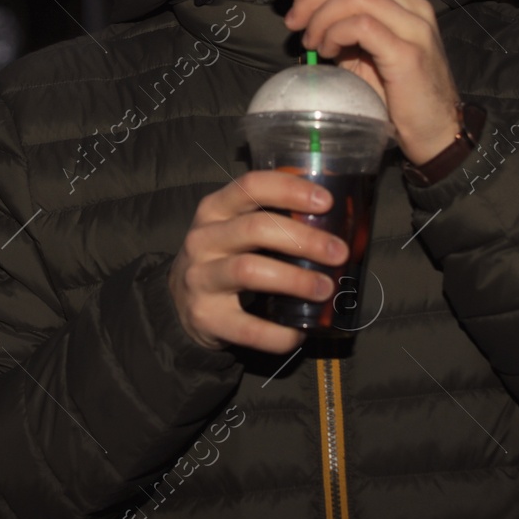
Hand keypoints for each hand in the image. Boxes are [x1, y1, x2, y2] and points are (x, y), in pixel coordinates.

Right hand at [168, 170, 349, 353]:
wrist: (179, 302)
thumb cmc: (222, 257)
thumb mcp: (234, 229)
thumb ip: (271, 220)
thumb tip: (335, 226)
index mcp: (215, 209)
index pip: (251, 186)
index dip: (290, 190)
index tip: (326, 202)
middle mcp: (203, 239)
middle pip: (255, 229)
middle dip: (304, 240)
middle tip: (338, 252)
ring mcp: (200, 278)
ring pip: (249, 271)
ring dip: (295, 280)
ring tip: (325, 289)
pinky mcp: (205, 317)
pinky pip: (247, 327)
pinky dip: (279, 332)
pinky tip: (299, 330)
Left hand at [274, 0, 461, 166]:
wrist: (436, 132)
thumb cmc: (398, 98)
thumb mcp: (364, 56)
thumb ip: (342, 31)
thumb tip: (305, 14)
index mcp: (402, 2)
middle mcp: (412, 6)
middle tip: (292, 21)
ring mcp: (413, 27)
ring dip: (322, 16)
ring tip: (312, 43)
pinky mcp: (408, 52)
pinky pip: (362, 25)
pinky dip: (336, 33)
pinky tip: (329, 52)